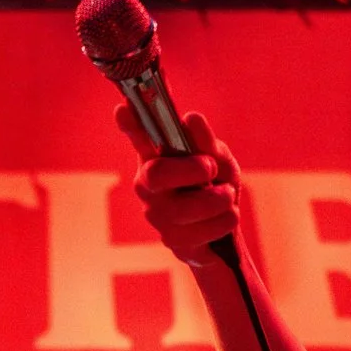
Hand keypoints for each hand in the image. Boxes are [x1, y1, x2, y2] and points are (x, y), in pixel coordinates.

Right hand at [116, 104, 241, 267]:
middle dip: (191, 170)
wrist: (225, 229)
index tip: (123, 110)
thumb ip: (205, 142)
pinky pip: (201, 232)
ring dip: (219, 199)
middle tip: (211, 168)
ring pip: (185, 208)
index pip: (139, 137)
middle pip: (156, 175)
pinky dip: (223, 221)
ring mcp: (156, 215)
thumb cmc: (216, 185)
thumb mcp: (218, 158)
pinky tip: (225, 216)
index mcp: (156, 157)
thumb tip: (191, 119)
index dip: (130, 125)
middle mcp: (148, 185)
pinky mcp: (171, 240)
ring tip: (227, 195)